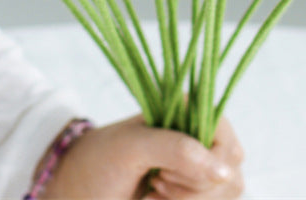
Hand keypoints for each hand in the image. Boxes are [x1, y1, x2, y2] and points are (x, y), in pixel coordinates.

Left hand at [39, 115, 244, 199]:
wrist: (74, 190)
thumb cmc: (98, 159)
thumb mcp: (132, 147)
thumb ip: (175, 148)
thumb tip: (224, 170)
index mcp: (189, 115)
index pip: (229, 145)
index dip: (208, 168)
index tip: (167, 175)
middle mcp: (199, 141)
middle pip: (231, 177)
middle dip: (196, 191)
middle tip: (156, 185)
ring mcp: (196, 172)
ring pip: (225, 195)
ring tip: (154, 195)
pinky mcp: (190, 196)